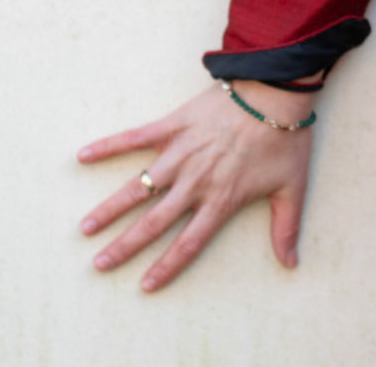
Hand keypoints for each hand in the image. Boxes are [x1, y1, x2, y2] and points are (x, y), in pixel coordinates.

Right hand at [77, 81, 317, 290]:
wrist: (278, 90)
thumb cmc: (286, 138)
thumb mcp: (292, 186)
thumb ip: (286, 227)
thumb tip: (291, 264)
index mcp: (221, 199)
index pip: (188, 242)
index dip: (167, 266)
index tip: (144, 286)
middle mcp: (196, 180)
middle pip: (154, 222)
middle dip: (125, 245)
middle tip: (99, 264)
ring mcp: (182, 152)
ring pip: (139, 186)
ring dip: (111, 207)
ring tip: (86, 227)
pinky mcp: (175, 124)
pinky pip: (137, 136)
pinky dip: (109, 146)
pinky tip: (83, 156)